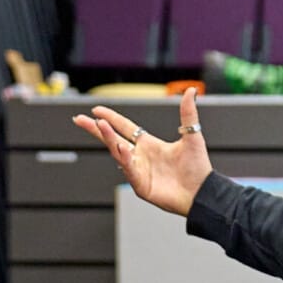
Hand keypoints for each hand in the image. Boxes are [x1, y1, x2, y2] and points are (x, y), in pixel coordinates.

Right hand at [71, 90, 211, 217]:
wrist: (203, 192)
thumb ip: (188, 113)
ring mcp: (138, 171)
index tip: (96, 110)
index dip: (111, 118)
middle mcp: (140, 156)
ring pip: (118, 152)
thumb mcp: (192, 136)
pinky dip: (125, 159)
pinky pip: (130, 170)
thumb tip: (191, 90)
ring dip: (109, 139)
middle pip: (113, 139)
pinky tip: (122, 148)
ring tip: (100, 125)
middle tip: (80, 119)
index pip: (125, 128)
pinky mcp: (140, 185)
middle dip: (96, 129)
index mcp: (149, 144)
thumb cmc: (198, 167)